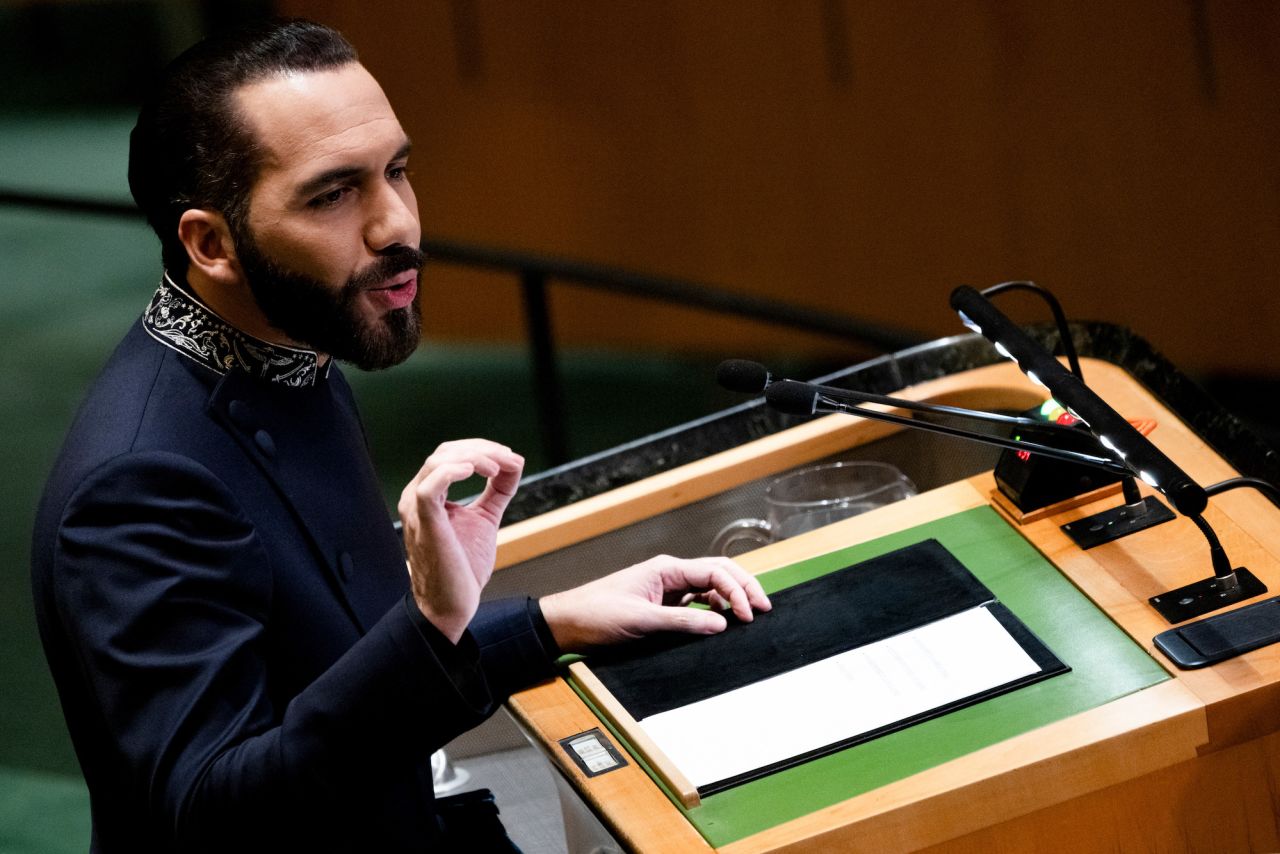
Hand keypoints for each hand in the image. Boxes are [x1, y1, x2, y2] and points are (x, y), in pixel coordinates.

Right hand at [398, 439, 523, 642]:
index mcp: (428, 494)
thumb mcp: (485, 518)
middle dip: (482, 449)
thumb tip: (515, 463)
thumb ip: (497, 491)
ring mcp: (416, 509)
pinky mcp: (424, 523)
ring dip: (474, 457)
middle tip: (510, 459)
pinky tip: (478, 472)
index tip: (511, 458)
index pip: (450, 454)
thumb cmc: (462, 566)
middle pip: (446, 452)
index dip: (482, 449)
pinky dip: (455, 471)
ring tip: (498, 469)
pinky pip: (431, 486)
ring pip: (438, 461)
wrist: (451, 606)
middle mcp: (416, 497)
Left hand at [539, 555, 771, 652]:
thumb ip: (683, 622)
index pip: (715, 571)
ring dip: (731, 598)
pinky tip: (722, 622)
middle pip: (718, 572)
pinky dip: (714, 610)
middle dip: (744, 587)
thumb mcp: (642, 621)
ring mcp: (667, 589)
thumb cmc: (597, 614)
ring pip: (710, 587)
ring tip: (749, 616)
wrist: (567, 624)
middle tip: (765, 608)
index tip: (750, 614)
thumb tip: (722, 624)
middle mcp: (670, 574)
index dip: (738, 590)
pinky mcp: (661, 605)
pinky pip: (696, 603)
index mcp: (666, 568)